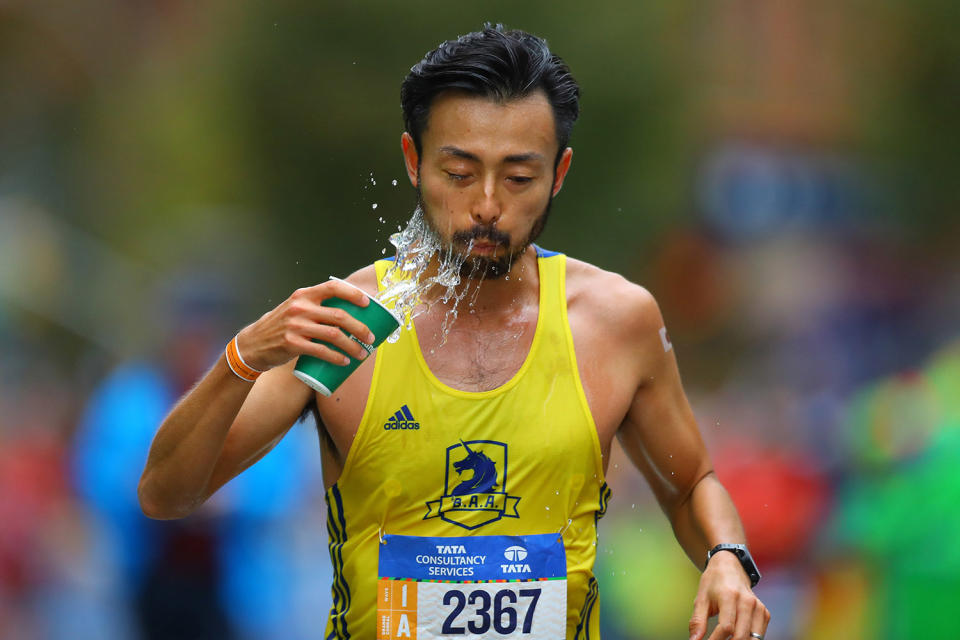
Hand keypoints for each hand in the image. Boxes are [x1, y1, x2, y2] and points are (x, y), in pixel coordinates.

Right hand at [236, 280, 376, 370]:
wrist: (253, 344)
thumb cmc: (280, 326)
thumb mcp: (295, 308)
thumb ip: (315, 306)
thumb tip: (348, 311)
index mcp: (304, 295)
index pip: (333, 287)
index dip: (353, 293)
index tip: (367, 303)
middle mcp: (300, 308)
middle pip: (339, 315)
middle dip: (360, 328)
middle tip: (371, 338)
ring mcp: (295, 325)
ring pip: (334, 335)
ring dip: (352, 345)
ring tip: (362, 353)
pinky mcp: (292, 344)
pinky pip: (321, 351)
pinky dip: (336, 357)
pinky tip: (345, 361)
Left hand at [689, 551, 769, 639]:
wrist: (730, 568)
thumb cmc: (713, 583)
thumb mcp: (701, 599)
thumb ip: (697, 621)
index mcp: (729, 595)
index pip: (726, 627)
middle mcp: (747, 602)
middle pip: (740, 636)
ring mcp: (758, 608)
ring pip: (753, 638)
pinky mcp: (764, 613)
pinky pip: (758, 635)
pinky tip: (735, 638)